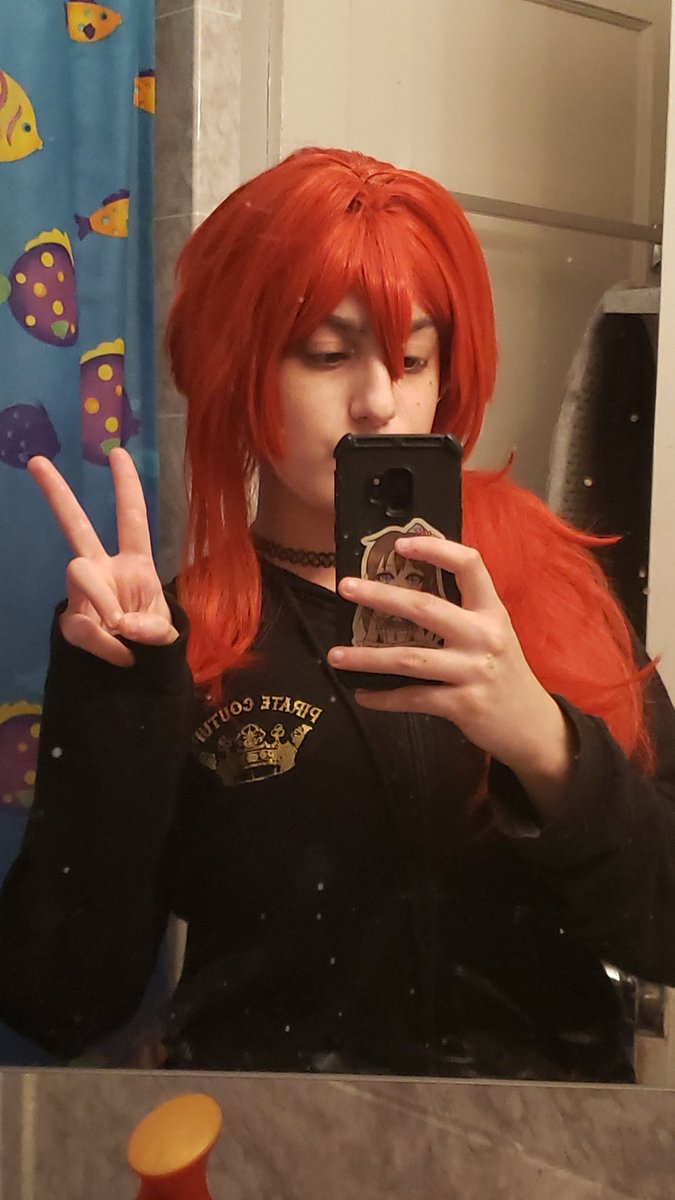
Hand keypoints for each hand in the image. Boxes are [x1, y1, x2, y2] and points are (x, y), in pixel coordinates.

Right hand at [29, 448, 177, 667]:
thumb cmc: (152, 640)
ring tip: (121, 628)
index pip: (132, 520)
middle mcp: (104, 570)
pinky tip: (121, 656)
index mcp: (135, 564)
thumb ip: (149, 627)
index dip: (127, 488)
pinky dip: (106, 645)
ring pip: (80, 574)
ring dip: (104, 600)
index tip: (118, 453)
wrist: (135, 675)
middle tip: (37, 462)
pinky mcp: (71, 622)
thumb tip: (119, 624)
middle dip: (58, 495)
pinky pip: (83, 626)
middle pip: (77, 527)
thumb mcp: (163, 632)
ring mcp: (83, 594)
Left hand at [327, 536, 573, 810]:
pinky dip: (384, 698)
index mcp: (491, 611)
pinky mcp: (464, 704)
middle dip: (380, 596)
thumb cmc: (503, 672)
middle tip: (345, 587)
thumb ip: (461, 612)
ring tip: (335, 655)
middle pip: (425, 608)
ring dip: (367, 657)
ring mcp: (474, 671)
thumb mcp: (493, 633)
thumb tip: (403, 593)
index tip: (401, 543)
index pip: (469, 564)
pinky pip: (414, 698)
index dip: (435, 549)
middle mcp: (484, 636)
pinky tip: (363, 694)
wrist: (531, 725)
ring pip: (410, 659)